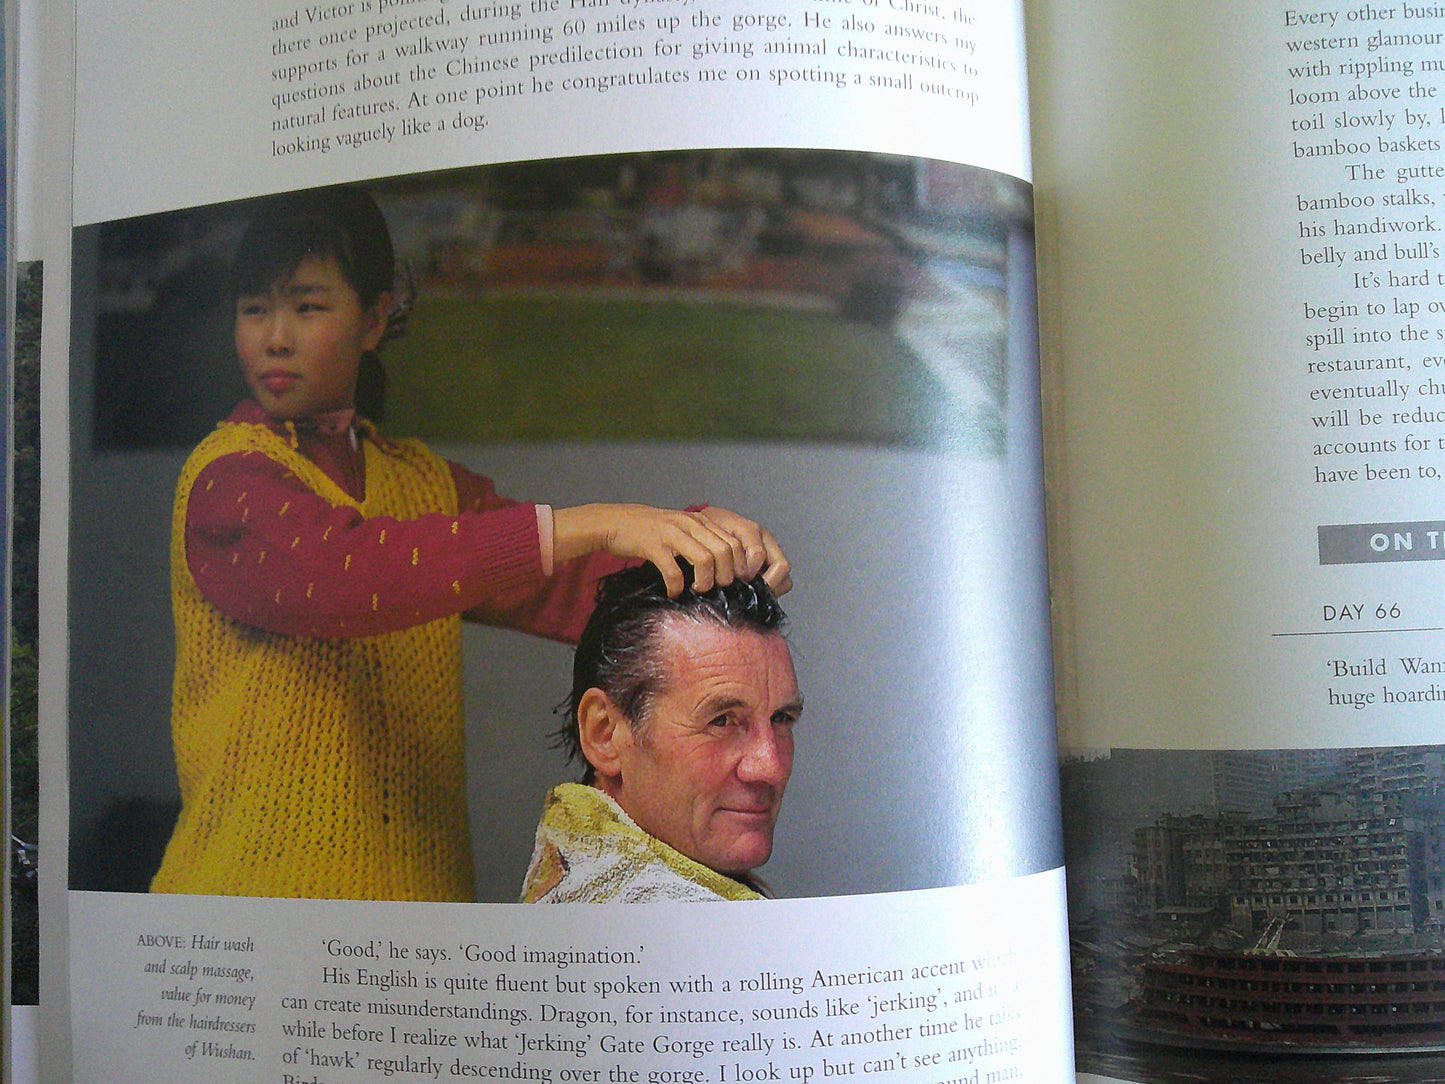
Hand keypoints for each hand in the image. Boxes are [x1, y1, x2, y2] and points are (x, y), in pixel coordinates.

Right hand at [553, 503, 790, 596]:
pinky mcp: (653, 546)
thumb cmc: (651, 531)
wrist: (616, 521)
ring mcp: (671, 534)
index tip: (733, 582)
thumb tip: (725, 568)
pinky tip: (672, 593)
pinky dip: (676, 586)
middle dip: (725, 576)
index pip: (734, 543)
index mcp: (700, 521)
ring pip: (704, 560)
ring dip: (705, 582)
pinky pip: (673, 570)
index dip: (738, 566)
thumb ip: (702, 540)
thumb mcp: (682, 529)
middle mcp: (689, 524)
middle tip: (715, 588)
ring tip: (697, 590)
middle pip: (724, 552)